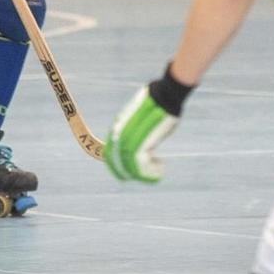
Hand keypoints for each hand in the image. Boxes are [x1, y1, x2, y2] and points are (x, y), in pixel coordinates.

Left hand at [103, 66, 193, 183]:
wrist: (164, 96)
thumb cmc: (157, 104)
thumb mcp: (140, 116)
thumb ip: (135, 128)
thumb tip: (137, 139)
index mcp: (118, 128)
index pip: (109, 153)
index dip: (115, 167)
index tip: (127, 175)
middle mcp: (120, 135)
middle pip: (116, 162)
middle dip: (127, 174)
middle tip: (145, 176)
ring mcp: (130, 139)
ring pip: (130, 168)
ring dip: (145, 174)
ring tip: (159, 171)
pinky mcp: (142, 143)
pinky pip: (142, 167)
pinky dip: (152, 172)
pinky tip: (162, 168)